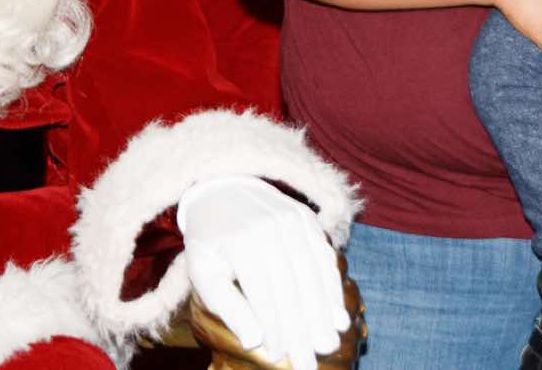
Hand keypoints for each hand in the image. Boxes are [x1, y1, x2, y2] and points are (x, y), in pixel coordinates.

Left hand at [176, 176, 348, 369]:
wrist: (222, 190)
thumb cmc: (210, 241)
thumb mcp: (204, 272)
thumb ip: (227, 306)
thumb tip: (254, 342)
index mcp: (241, 241)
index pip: (264, 295)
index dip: (274, 330)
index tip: (280, 359)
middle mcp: (270, 227)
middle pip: (292, 289)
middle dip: (302, 332)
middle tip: (309, 365)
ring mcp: (292, 220)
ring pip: (313, 276)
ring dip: (323, 315)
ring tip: (328, 345)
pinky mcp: (306, 219)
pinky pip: (324, 259)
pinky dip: (332, 290)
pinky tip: (338, 317)